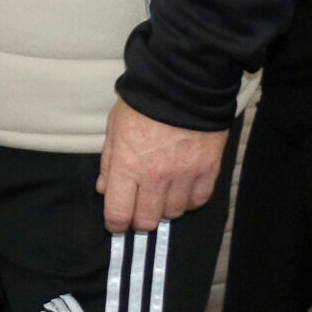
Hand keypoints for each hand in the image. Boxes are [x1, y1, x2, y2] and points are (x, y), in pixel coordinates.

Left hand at [97, 100, 226, 232]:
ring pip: (173, 213)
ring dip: (164, 210)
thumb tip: (104, 190)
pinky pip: (198, 200)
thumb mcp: (114, 129)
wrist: (182, 85)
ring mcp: (183, 175)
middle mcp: (154, 177)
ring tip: (160, 198)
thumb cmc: (142, 105)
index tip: (116, 225)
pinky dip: (189, 201)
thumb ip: (108, 163)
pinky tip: (182, 191)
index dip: (115, 225)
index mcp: (126, 166)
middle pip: (147, 219)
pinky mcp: (208, 170)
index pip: (118, 212)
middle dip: (139, 221)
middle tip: (138, 212)